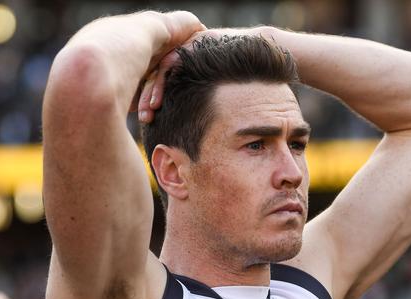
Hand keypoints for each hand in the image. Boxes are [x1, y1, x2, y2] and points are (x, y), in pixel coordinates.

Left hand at [136, 26, 275, 122]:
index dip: (150, 104)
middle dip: (146, 99)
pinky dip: (161, 82)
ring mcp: (187, 49)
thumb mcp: (218, 105)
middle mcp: (184, 59)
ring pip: (158, 70)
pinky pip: (168, 62)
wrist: (265, 66)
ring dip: (151, 92)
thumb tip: (177, 143)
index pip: (159, 86)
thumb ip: (197, 113)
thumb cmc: (247, 92)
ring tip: (150, 112)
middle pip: (154, 77)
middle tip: (145, 118)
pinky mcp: (190, 43)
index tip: (148, 124)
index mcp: (186, 73)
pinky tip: (158, 101)